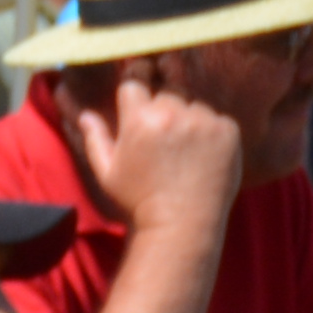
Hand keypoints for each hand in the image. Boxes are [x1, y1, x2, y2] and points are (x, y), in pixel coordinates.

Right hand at [55, 64, 247, 227]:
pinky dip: (212, 134)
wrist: (181, 225)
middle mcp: (172, 114)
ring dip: (189, 122)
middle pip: (165, 95)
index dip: (133, 104)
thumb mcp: (107, 172)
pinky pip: (217, 120)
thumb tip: (85, 115)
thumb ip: (96, 139)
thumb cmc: (138, 201)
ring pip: (193, 107)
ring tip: (185, 155)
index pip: (133, 86)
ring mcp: (203, 121)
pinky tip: (203, 158)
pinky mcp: (227, 131)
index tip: (137, 122)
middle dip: (162, 113)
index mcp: (139, 119)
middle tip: (164, 146)